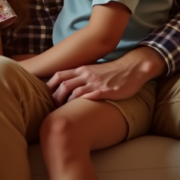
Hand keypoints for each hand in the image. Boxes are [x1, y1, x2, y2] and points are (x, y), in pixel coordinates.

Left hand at [46, 47, 164, 107]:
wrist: (131, 68)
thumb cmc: (112, 71)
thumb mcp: (93, 70)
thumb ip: (82, 75)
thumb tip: (68, 84)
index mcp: (82, 69)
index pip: (59, 75)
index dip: (50, 86)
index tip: (47, 95)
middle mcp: (86, 75)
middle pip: (63, 84)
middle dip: (55, 97)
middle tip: (53, 107)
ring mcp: (95, 83)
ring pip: (74, 92)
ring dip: (66, 102)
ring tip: (63, 111)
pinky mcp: (105, 91)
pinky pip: (89, 96)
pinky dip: (81, 103)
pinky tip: (77, 110)